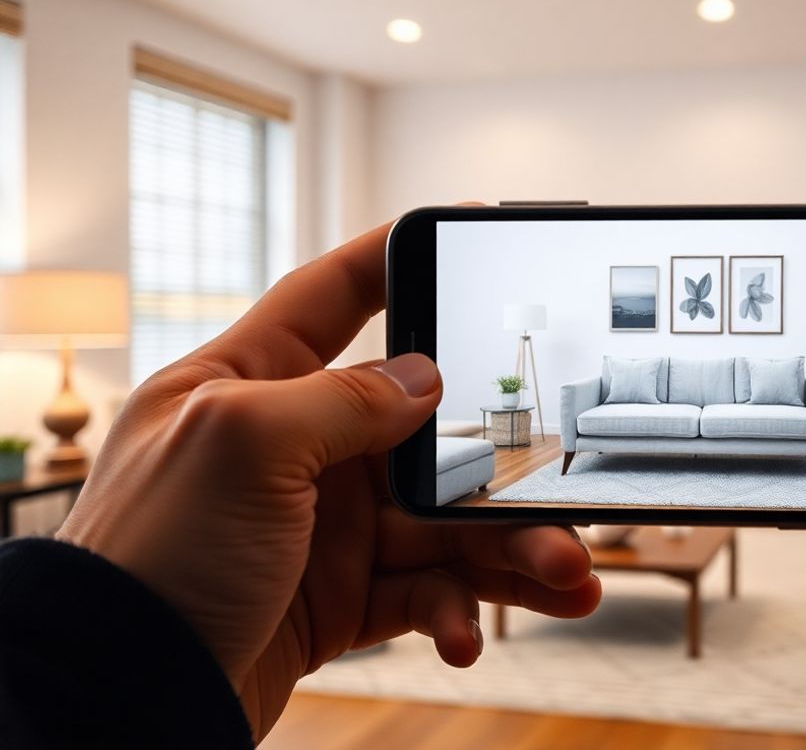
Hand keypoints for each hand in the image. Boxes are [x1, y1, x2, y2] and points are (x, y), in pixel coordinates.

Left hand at [56, 222, 601, 740]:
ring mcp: (322, 525)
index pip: (331, 296)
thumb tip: (423, 378)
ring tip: (565, 575)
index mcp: (250, 386)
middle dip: (503, 463)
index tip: (466, 228)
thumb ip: (341, 399)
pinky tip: (465, 636)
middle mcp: (293, 448)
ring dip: (509, 549)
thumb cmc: (150, 560)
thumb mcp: (242, 446)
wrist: (120, 696)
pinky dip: (458, 612)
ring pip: (445, 521)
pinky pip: (425, 592)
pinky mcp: (340, 597)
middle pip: (427, 431)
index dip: (396, 258)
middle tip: (562, 485)